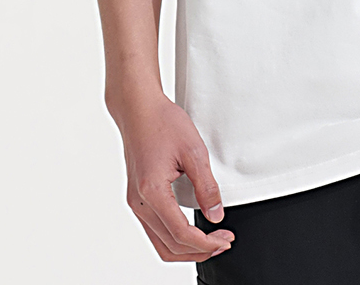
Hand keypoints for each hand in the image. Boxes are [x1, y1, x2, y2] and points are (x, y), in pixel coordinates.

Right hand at [112, 92, 234, 262]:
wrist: (138, 109)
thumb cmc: (163, 123)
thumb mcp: (194, 151)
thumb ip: (206, 186)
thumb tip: (216, 215)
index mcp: (152, 191)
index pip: (180, 233)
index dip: (205, 243)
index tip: (224, 239)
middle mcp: (139, 202)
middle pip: (169, 246)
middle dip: (199, 250)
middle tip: (223, 242)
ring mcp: (135, 202)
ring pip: (160, 243)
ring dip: (186, 248)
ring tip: (210, 242)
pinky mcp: (136, 198)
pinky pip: (154, 230)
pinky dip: (173, 238)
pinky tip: (191, 231)